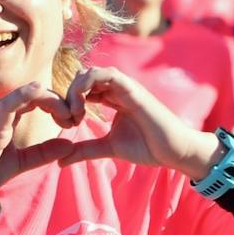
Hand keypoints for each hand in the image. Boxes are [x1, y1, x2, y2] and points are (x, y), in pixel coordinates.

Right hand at [0, 81, 76, 192]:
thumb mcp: (22, 162)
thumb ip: (44, 152)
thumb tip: (69, 144)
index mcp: (7, 115)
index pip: (38, 98)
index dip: (58, 105)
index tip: (73, 121)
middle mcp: (1, 109)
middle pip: (37, 92)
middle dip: (60, 101)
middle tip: (76, 118)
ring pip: (30, 92)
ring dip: (53, 100)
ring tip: (69, 115)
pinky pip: (14, 100)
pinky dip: (33, 96)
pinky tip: (48, 100)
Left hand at [60, 67, 219, 178]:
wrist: (173, 150)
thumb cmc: (147, 147)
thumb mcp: (108, 148)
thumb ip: (84, 150)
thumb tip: (60, 162)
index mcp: (112, 98)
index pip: (82, 87)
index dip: (67, 101)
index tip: (64, 122)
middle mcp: (117, 89)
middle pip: (82, 77)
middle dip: (67, 95)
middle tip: (66, 119)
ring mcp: (125, 86)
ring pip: (91, 72)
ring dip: (75, 90)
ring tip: (74, 114)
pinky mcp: (132, 89)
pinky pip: (108, 74)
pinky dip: (88, 85)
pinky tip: (82, 108)